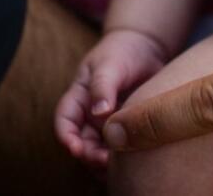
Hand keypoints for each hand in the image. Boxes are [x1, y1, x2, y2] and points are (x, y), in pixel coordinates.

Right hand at [54, 28, 168, 167]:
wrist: (148, 48)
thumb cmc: (123, 51)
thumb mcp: (110, 64)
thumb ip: (102, 86)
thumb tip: (99, 112)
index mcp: (79, 97)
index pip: (64, 121)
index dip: (66, 137)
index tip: (75, 148)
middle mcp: (90, 114)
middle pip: (82, 142)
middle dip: (89, 154)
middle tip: (104, 161)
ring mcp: (108, 122)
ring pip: (100, 149)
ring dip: (105, 160)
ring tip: (119, 165)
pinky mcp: (127, 127)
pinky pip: (121, 148)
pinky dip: (123, 158)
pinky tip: (133, 162)